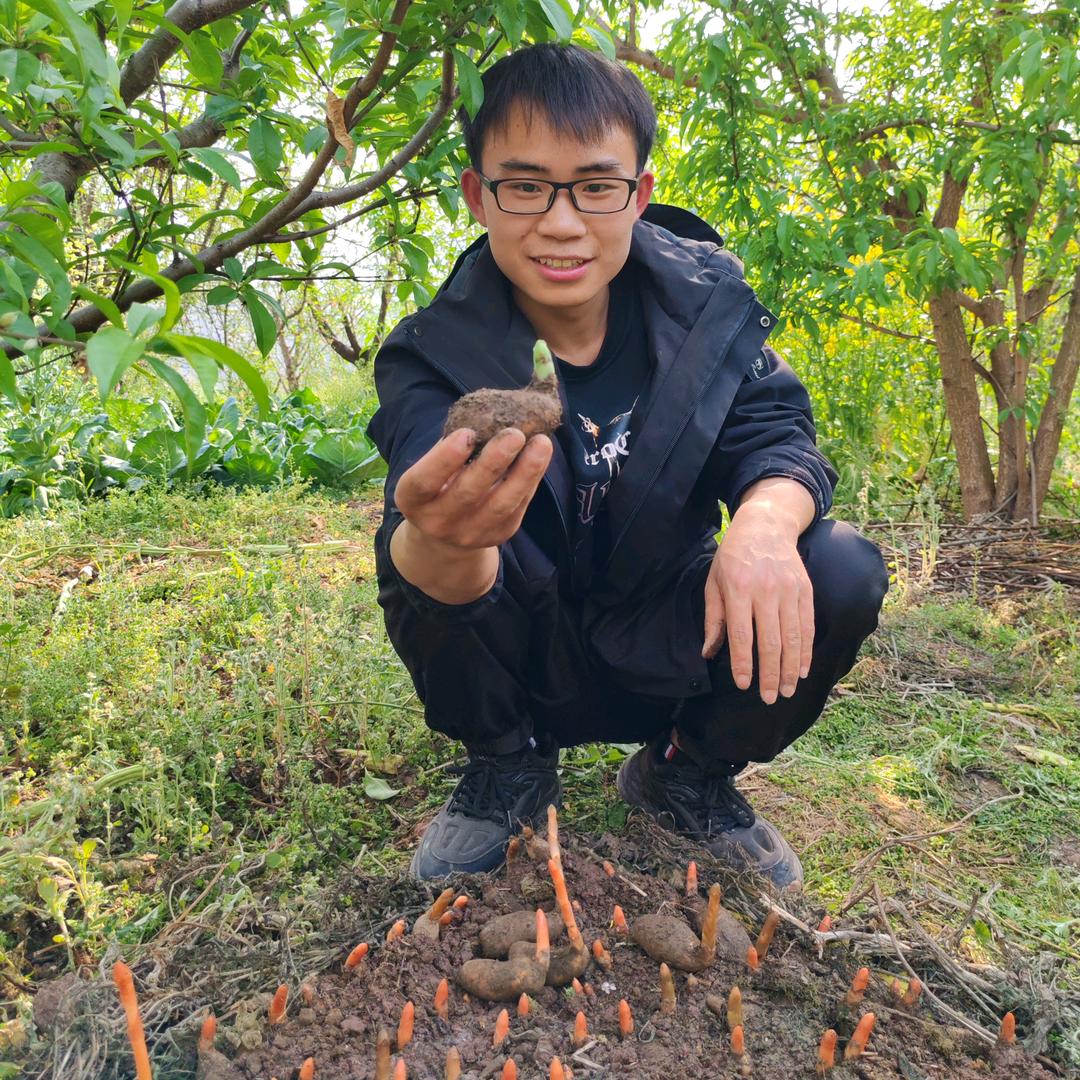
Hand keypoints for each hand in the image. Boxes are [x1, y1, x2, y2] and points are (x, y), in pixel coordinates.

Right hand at [394, 426, 552, 550]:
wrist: (445, 532)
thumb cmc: (439, 484)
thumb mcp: (431, 468)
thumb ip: (452, 448)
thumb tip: (490, 414)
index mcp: (412, 499)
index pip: (425, 481)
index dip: (444, 459)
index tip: (467, 434)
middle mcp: (437, 521)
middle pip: (467, 493)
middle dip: (493, 462)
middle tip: (514, 433)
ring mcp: (469, 533)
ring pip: (500, 504)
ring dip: (524, 472)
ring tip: (541, 444)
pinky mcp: (498, 534)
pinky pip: (517, 507)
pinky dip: (531, 480)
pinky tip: (540, 456)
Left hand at [701, 508, 813, 704]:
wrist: (765, 526)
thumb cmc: (733, 556)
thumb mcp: (714, 582)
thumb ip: (713, 619)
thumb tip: (709, 653)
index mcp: (738, 589)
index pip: (741, 634)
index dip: (743, 662)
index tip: (744, 685)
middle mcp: (765, 591)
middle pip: (770, 641)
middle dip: (769, 674)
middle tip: (768, 698)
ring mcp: (788, 590)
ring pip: (792, 637)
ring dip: (789, 668)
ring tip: (785, 691)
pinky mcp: (805, 590)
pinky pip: (807, 626)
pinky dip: (806, 650)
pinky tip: (801, 669)